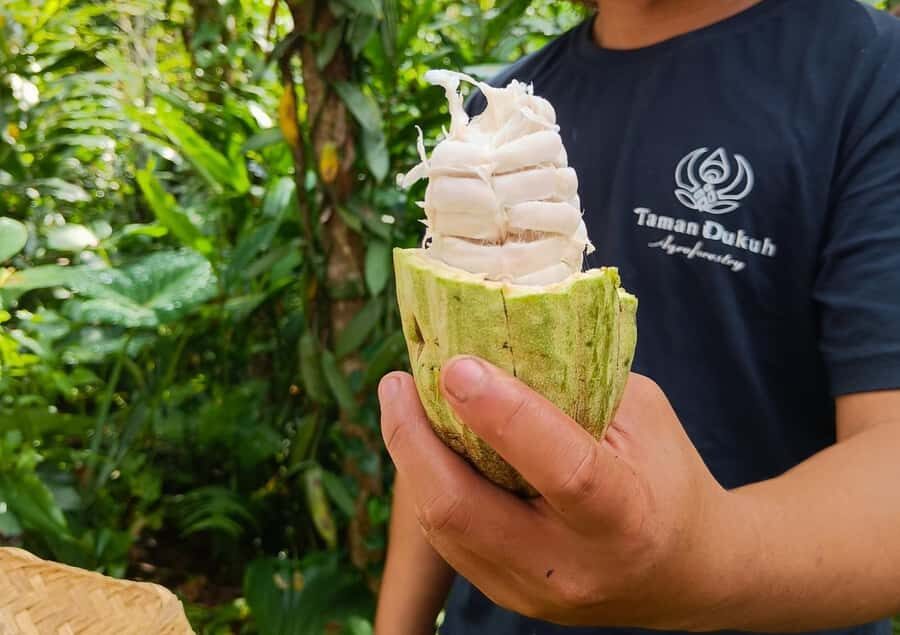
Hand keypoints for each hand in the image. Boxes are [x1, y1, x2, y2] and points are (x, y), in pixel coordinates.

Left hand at [378, 357, 753, 627]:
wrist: (687, 574)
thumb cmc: (668, 477)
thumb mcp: (643, 418)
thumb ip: (577, 384)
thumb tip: (499, 338)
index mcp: (625, 518)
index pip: (562, 469)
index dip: (505, 414)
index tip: (456, 366)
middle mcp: (573, 568)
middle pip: (463, 511)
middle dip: (413, 441)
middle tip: (397, 382)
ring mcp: (533, 594)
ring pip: (442, 527)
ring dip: (410, 459)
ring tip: (402, 402)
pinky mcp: (508, 597)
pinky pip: (449, 540)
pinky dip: (429, 485)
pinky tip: (424, 446)